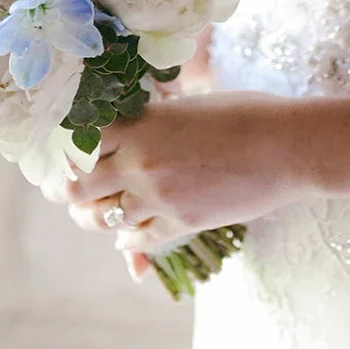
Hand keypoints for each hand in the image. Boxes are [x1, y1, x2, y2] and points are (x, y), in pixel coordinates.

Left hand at [51, 88, 309, 262]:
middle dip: (66, 188)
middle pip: (74, 187)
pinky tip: (129, 235)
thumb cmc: (247, 114)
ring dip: (93, 216)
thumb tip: (123, 133)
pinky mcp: (181, 223)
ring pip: (98, 218)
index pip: (74, 142)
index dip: (63, 150)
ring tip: (95, 210)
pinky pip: (136, 241)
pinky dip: (128, 241)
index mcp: (139, 124)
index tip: (61, 152)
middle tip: (66, 187)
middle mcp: (139, 161)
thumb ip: (151, 124)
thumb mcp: (189, 107)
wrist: (289, 147)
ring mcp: (158, 197)